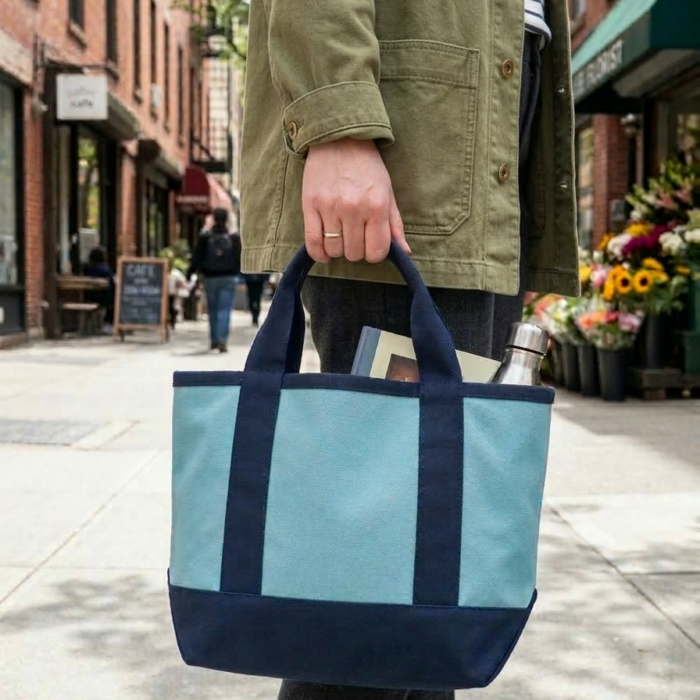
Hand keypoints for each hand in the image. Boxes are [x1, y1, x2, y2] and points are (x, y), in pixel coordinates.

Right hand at [302, 138, 410, 263]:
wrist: (339, 138)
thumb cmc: (367, 167)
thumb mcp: (387, 192)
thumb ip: (395, 225)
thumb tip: (404, 252)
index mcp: (377, 206)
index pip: (376, 252)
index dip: (374, 253)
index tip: (370, 244)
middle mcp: (354, 209)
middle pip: (354, 253)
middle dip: (356, 250)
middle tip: (355, 236)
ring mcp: (330, 208)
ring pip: (334, 250)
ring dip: (338, 249)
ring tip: (340, 236)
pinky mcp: (310, 205)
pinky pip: (312, 242)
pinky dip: (319, 253)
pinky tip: (324, 252)